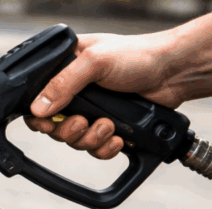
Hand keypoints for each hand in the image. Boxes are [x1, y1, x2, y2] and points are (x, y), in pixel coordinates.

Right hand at [23, 29, 189, 159]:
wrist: (174, 72)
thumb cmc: (139, 55)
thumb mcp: (95, 62)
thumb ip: (63, 84)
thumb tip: (38, 109)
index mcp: (66, 70)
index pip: (37, 100)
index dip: (40, 118)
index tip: (48, 124)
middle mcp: (76, 93)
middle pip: (54, 127)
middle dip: (69, 131)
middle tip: (83, 123)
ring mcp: (93, 111)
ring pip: (75, 141)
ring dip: (90, 139)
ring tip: (108, 126)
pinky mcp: (109, 126)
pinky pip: (95, 149)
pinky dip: (104, 149)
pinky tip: (116, 139)